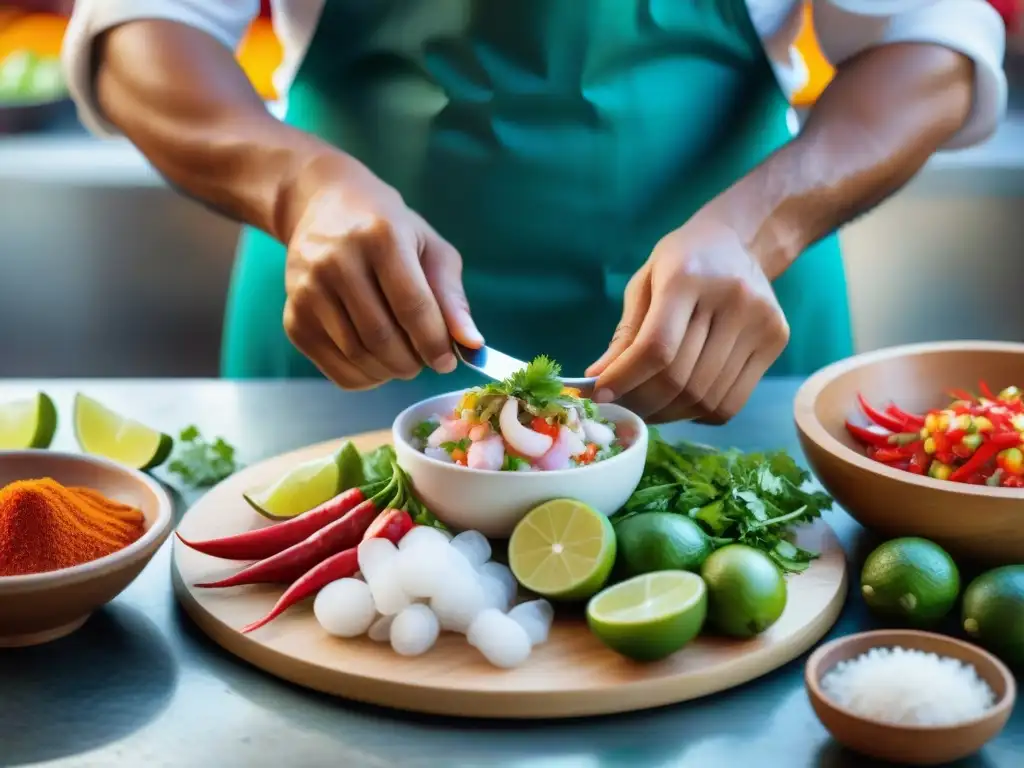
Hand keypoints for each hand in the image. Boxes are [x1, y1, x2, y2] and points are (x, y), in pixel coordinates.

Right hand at [282, 164, 482, 389]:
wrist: (323, 206)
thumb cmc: (389, 228)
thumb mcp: (429, 248)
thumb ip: (451, 297)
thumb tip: (472, 345)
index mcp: (379, 236)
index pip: (411, 306)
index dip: (435, 342)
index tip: (448, 361)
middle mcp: (336, 261)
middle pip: (382, 337)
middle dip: (413, 362)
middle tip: (425, 360)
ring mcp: (308, 290)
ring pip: (358, 356)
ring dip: (391, 371)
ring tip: (404, 358)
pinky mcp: (294, 317)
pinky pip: (336, 369)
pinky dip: (366, 378)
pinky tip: (378, 362)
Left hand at [586, 218, 788, 423]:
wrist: (741, 241)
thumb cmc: (682, 261)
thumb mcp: (644, 284)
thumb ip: (625, 334)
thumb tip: (598, 380)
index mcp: (687, 277)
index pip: (656, 348)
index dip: (626, 378)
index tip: (601, 395)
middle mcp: (730, 299)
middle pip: (680, 378)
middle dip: (643, 402)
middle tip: (623, 407)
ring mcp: (760, 322)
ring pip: (706, 397)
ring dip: (670, 413)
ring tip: (650, 408)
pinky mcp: (777, 340)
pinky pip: (732, 401)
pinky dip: (700, 414)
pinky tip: (682, 404)